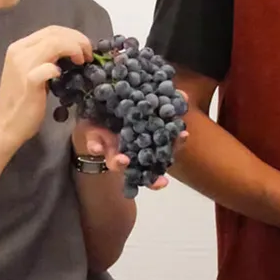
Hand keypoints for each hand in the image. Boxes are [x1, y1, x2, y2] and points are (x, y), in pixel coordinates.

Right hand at [0, 26, 92, 149]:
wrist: (5, 125)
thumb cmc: (22, 101)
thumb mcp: (32, 72)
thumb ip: (46, 59)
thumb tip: (72, 51)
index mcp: (19, 47)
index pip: (51, 30)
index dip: (73, 35)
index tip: (84, 47)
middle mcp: (19, 51)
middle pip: (55, 33)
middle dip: (78, 40)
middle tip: (89, 54)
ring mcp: (23, 65)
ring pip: (55, 43)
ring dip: (75, 49)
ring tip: (83, 62)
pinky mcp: (29, 81)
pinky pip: (50, 67)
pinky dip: (60, 68)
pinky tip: (62, 77)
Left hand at [71, 93, 191, 192]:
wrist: (95, 110)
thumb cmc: (125, 107)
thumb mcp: (145, 100)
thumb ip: (164, 101)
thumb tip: (184, 96)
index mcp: (146, 140)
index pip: (166, 147)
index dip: (176, 145)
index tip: (184, 137)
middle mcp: (131, 150)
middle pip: (142, 164)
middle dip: (151, 176)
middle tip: (162, 182)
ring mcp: (112, 149)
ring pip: (117, 162)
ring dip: (120, 163)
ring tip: (123, 161)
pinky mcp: (94, 142)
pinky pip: (94, 147)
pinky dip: (95, 147)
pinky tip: (96, 148)